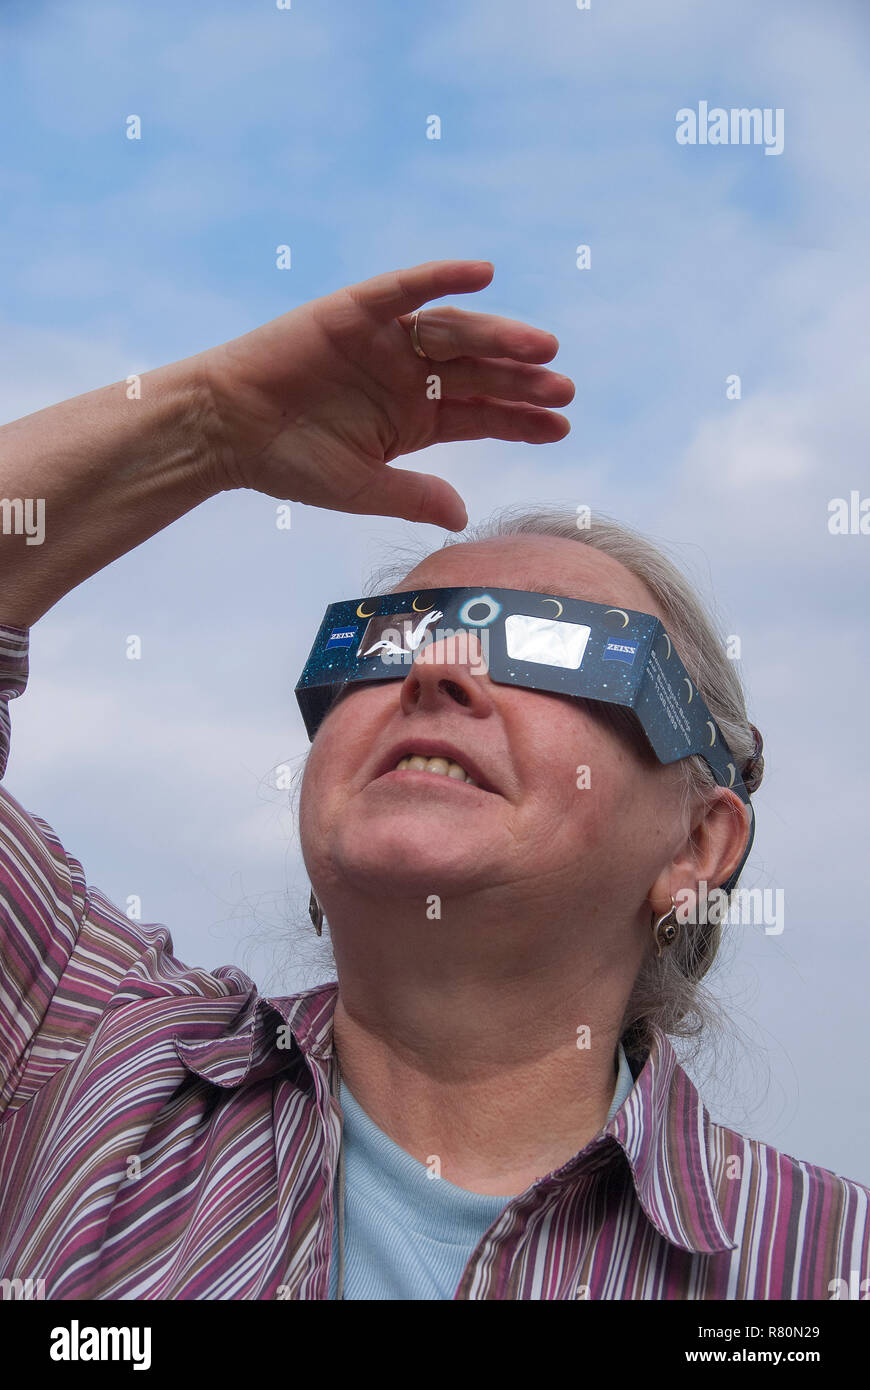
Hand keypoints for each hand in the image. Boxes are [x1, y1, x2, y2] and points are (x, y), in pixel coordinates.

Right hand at [197, 259, 574, 530]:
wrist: (225, 431)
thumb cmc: (289, 462)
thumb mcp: (361, 488)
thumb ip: (413, 496)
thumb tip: (462, 517)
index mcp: (413, 418)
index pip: (481, 416)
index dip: (521, 420)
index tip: (561, 426)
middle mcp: (407, 376)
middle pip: (478, 373)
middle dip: (521, 381)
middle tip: (563, 388)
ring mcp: (384, 342)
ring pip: (455, 333)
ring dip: (498, 336)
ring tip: (541, 348)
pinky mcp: (355, 311)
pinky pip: (405, 289)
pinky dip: (442, 277)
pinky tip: (484, 273)